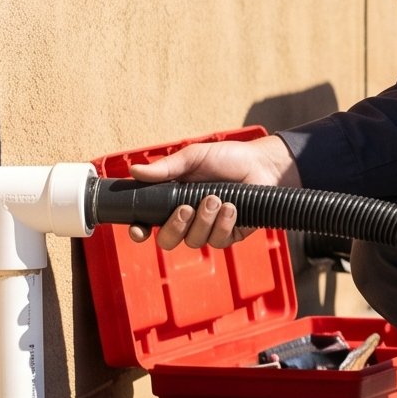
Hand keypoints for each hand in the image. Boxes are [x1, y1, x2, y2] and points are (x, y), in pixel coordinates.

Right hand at [128, 134, 299, 249]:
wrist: (262, 164)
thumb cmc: (228, 158)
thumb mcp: (194, 157)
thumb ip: (166, 168)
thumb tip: (134, 171)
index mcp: (173, 201)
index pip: (148, 223)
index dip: (140, 230)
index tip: (139, 230)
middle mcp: (188, 219)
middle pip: (168, 240)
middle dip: (175, 227)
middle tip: (187, 208)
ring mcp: (208, 229)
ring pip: (194, 241)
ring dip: (204, 220)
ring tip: (217, 199)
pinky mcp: (230, 235)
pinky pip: (218, 241)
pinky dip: (223, 224)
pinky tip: (232, 208)